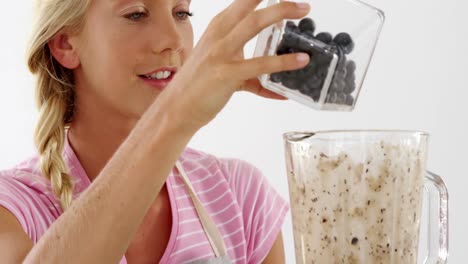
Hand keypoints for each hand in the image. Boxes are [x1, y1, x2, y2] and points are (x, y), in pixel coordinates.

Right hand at [159, 0, 310, 130]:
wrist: (178, 108)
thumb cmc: (199, 86)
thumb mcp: (222, 67)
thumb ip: (251, 75)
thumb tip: (274, 87)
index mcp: (217, 28)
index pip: (242, 3)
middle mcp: (218, 35)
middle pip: (250, 6)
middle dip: (278, 2)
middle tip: (303, 4)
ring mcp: (221, 53)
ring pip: (254, 24)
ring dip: (281, 13)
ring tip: (303, 11)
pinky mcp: (227, 74)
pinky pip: (260, 64)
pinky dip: (283, 62)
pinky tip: (301, 61)